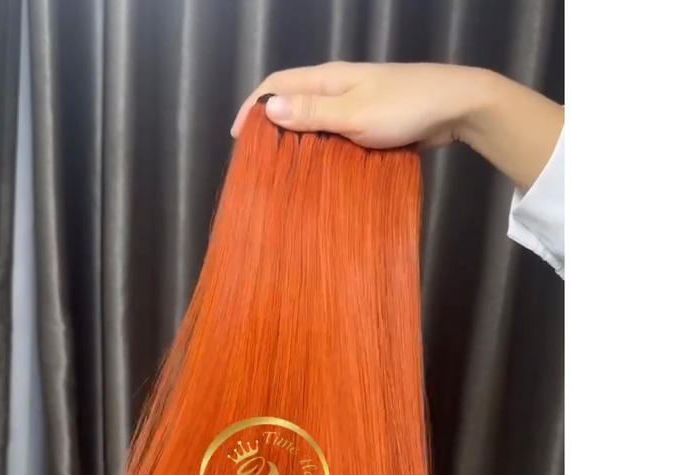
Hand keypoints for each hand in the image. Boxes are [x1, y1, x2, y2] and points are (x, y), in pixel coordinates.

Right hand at [231, 61, 563, 191]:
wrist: (457, 107)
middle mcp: (337, 89)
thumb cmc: (405, 106)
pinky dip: (322, 152)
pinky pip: (336, 137)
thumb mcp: (354, 113)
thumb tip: (268, 110)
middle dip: (272, 128)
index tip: (238, 140)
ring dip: (297, 144)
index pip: (277, 85)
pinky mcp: (371, 124)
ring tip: (284, 173)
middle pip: (293, 104)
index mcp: (328, 79)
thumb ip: (312, 114)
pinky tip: (321, 174)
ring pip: (315, 123)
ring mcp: (356, 106)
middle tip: (258, 163)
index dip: (252, 108)